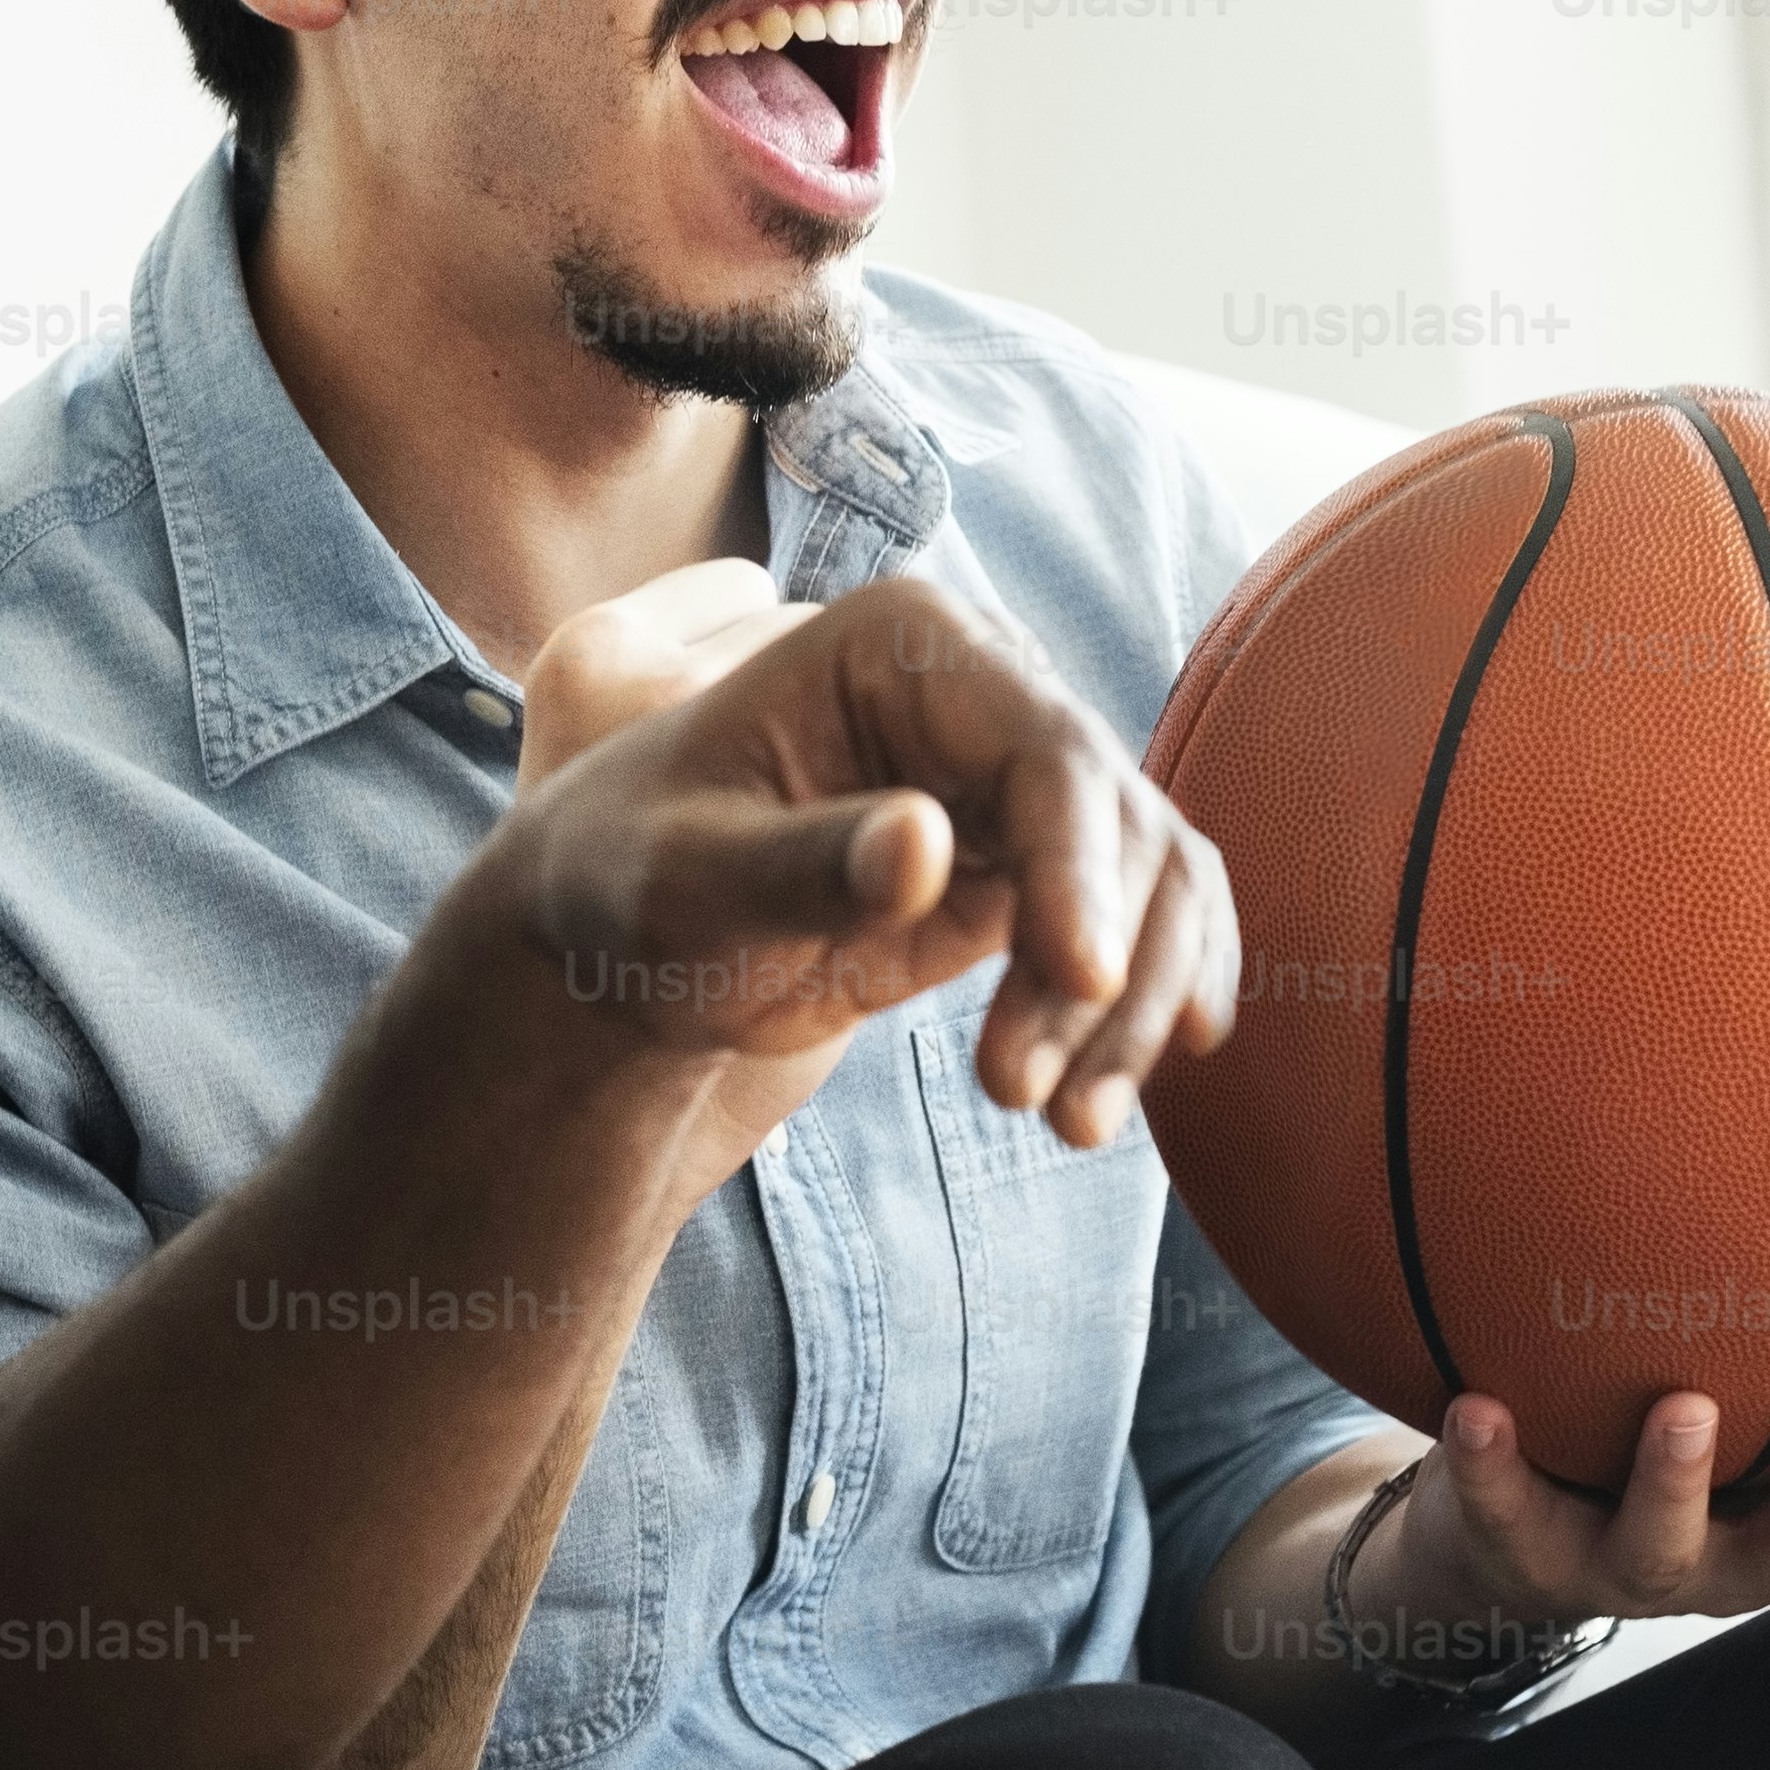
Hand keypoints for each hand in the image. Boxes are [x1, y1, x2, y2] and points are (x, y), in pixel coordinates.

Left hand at [462, 572, 1238, 1148]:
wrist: (614, 944)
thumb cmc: (624, 886)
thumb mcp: (690, 883)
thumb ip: (802, 865)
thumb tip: (925, 842)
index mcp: (901, 645)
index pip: (1043, 746)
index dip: (1081, 865)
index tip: (1083, 979)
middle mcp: (982, 688)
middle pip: (1118, 818)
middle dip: (1104, 964)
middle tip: (1030, 1100)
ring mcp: (1014, 776)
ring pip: (1149, 877)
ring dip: (1132, 1008)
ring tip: (1064, 1124)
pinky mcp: (1028, 861)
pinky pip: (1137, 917)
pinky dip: (1155, 997)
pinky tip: (1131, 1080)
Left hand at [1359, 1342, 1769, 1640]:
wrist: (1493, 1546)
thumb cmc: (1647, 1428)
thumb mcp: (1741, 1378)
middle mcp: (1739, 1554)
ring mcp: (1631, 1565)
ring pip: (1669, 1548)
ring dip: (1678, 1479)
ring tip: (1685, 1408)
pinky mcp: (1522, 1558)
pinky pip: (1504, 1517)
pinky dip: (1492, 1466)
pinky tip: (1477, 1402)